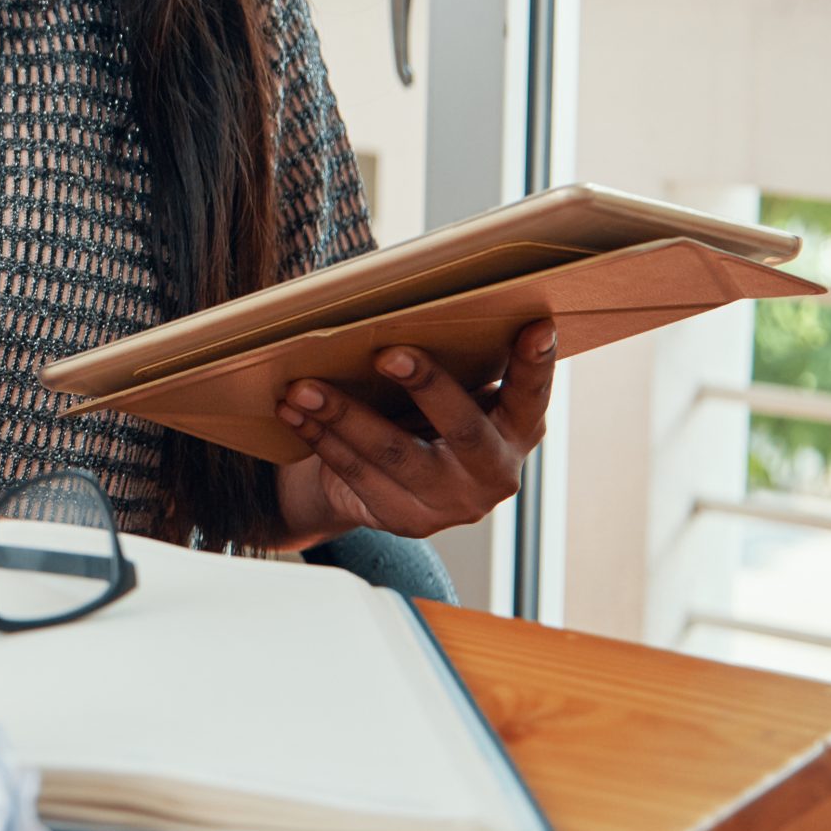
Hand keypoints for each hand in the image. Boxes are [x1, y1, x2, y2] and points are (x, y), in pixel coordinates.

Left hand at [273, 320, 557, 545]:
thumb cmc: (429, 418)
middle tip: (388, 352)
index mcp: (518, 431)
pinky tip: (293, 411)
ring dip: (343, 414)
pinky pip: (356, 473)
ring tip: (305, 386)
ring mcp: (450, 504)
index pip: (531, 396)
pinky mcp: (405, 520)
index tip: (537, 326)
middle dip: (426, 386)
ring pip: (393, 453)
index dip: (535, 365)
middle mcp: (493, 473)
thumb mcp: (454, 397)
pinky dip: (319, 437)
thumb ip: (453, 367)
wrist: (395, 488)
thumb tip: (404, 310)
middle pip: (463, 428)